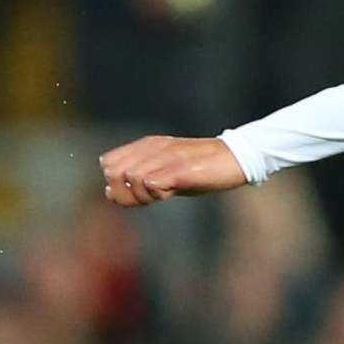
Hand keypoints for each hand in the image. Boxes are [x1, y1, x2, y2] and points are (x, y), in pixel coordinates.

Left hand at [99, 136, 246, 206]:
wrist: (236, 158)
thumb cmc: (201, 170)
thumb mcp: (166, 175)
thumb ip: (139, 182)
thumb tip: (109, 193)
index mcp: (147, 145)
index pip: (108, 163)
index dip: (116, 183)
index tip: (135, 193)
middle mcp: (153, 148)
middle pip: (114, 172)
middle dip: (124, 192)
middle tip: (147, 198)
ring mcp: (167, 156)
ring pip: (132, 177)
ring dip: (142, 195)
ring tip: (162, 195)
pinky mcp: (181, 168)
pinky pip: (152, 182)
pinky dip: (155, 193)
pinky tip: (170, 193)